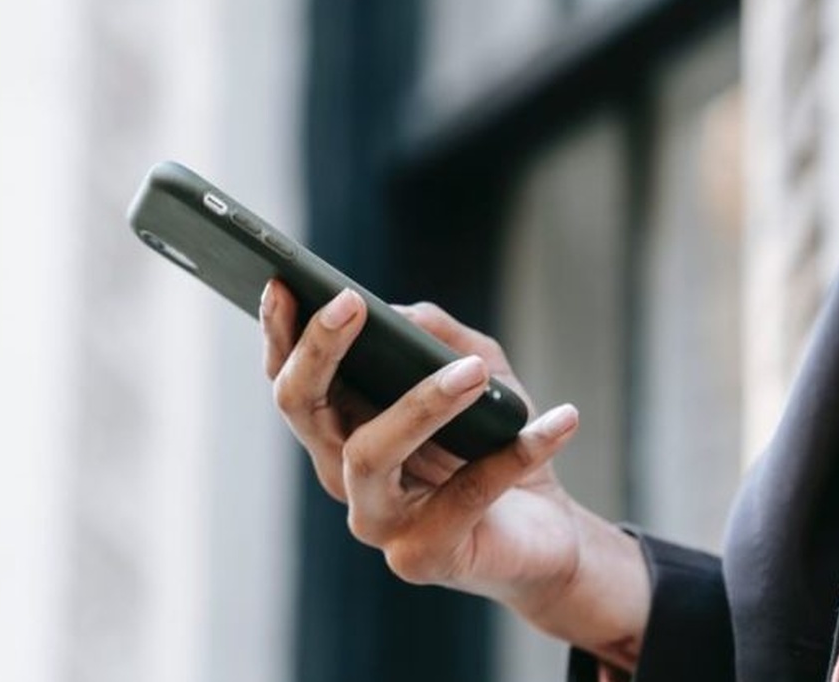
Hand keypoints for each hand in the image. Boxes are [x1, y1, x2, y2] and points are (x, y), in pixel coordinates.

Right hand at [260, 280, 649, 668]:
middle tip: (351, 303)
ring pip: (370, 453)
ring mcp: (377, 521)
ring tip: (474, 372)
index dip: (278, 334)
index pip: (293, 380)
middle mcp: (344, 475)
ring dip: (422, 403)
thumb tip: (401, 316)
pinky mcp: (422, 556)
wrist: (545, 531)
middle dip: (320, 350)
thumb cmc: (495, 441)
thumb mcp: (478, 370)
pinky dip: (517, 453)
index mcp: (343, 429)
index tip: (283, 282)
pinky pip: (466, 495)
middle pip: (304, 410)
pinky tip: (560, 419)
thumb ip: (438, 337)